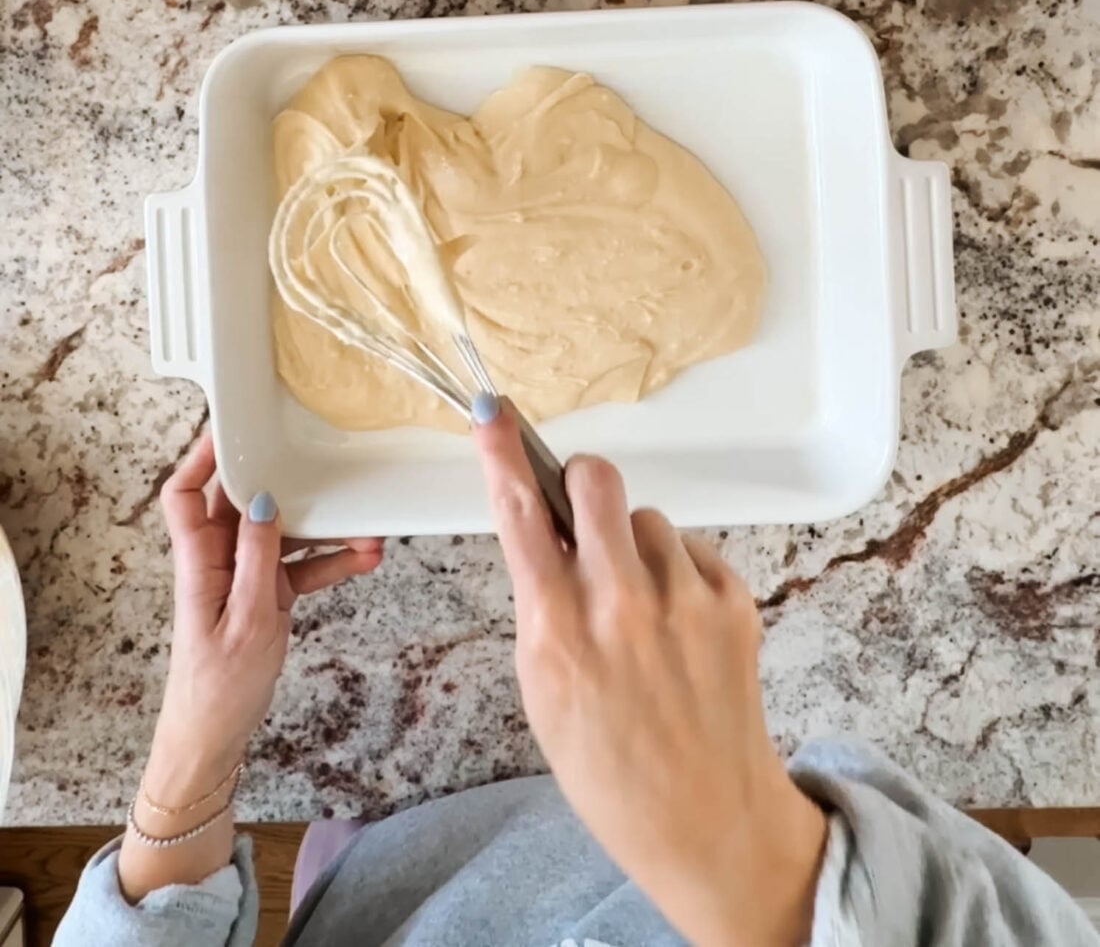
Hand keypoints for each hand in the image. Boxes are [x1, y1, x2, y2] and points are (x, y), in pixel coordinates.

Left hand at [120, 435, 382, 899]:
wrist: (214, 740)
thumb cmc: (218, 688)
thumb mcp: (248, 620)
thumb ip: (257, 557)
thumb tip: (263, 499)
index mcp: (200, 559)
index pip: (187, 491)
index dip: (203, 454)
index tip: (236, 423)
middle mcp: (219, 558)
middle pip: (246, 500)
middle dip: (288, 479)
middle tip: (321, 456)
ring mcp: (244, 574)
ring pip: (284, 531)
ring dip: (324, 525)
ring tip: (366, 522)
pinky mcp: (266, 593)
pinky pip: (301, 564)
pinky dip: (331, 560)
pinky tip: (366, 557)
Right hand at [474, 404, 826, 946]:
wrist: (707, 821)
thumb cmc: (610, 767)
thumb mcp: (543, 690)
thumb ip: (541, 605)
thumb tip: (540, 530)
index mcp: (559, 633)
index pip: (520, 518)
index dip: (502, 456)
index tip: (493, 414)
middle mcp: (622, 606)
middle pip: (597, 482)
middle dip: (582, 483)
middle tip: (582, 511)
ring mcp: (684, 601)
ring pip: (646, 518)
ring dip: (635, 545)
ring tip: (640, 610)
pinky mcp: (732, 602)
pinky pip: (691, 549)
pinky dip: (678, 574)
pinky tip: (677, 627)